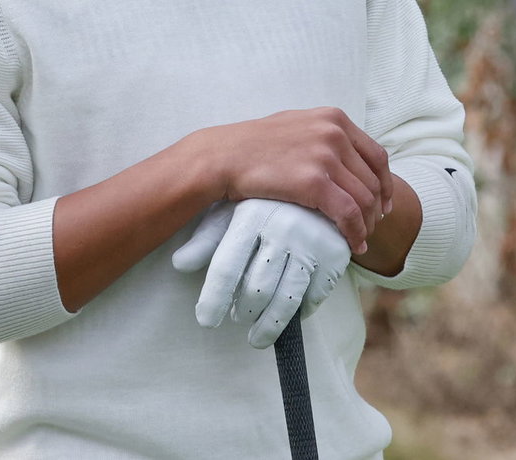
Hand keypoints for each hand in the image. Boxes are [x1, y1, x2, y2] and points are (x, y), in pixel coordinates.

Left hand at [172, 199, 349, 348]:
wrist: (319, 179)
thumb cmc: (263, 200)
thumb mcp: (232, 210)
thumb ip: (207, 239)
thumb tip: (179, 264)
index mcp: (249, 217)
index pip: (226, 268)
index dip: (214, 299)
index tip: (206, 321)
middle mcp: (281, 230)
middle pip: (257, 289)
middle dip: (244, 312)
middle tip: (237, 318)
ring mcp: (311, 243)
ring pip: (287, 299)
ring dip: (270, 325)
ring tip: (256, 337)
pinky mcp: (335, 255)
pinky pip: (315, 296)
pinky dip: (300, 312)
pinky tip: (289, 315)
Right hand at [189, 107, 388, 253]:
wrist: (222, 156)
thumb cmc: (252, 144)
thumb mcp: (295, 124)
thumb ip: (323, 133)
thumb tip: (346, 154)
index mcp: (333, 118)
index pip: (377, 156)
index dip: (385, 184)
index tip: (382, 204)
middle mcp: (334, 134)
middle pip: (372, 180)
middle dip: (375, 209)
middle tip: (369, 226)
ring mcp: (325, 157)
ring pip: (364, 199)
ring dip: (366, 225)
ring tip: (359, 238)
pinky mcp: (313, 182)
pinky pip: (348, 214)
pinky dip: (355, 232)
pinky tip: (353, 243)